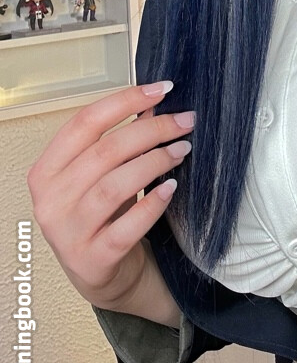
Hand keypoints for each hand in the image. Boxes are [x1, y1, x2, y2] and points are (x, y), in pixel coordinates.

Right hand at [27, 82, 194, 309]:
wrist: (100, 273)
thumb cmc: (102, 214)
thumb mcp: (105, 173)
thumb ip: (124, 138)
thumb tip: (157, 100)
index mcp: (46, 170)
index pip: (84, 122)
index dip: (125, 100)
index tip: (162, 89)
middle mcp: (50, 200)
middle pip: (104, 151)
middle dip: (152, 130)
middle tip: (184, 121)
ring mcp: (68, 232)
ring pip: (114, 185)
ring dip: (155, 162)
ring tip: (182, 150)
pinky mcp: (92, 259)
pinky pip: (126, 227)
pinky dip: (152, 204)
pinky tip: (172, 187)